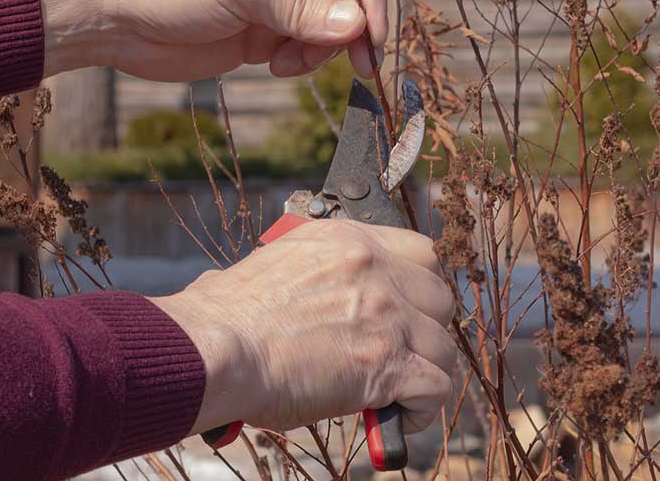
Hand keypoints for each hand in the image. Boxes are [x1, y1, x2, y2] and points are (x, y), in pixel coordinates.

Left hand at [33, 0, 387, 80]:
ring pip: (329, 22)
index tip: (372, 31)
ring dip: (320, 47)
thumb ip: (301, 8)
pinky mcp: (262, 30)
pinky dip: (301, 59)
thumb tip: (357, 26)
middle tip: (360, 63)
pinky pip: (304, 46)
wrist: (108, 18)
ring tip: (288, 62)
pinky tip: (275, 66)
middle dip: (350, 25)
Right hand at [152, 220, 456, 434]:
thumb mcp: (271, 263)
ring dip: (425, 371)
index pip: (421, 251)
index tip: (408, 307)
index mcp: (348, 242)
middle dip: (426, 328)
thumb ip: (304, 272)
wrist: (216, 348)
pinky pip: (436, 387)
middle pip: (440, 298)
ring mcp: (386, 316)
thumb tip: (281, 291)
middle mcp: (375, 270)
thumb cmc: (224, 315)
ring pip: (444, 347)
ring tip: (399, 392)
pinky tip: (399, 417)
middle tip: (402, 350)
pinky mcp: (387, 365)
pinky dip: (422, 409)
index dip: (420, 284)